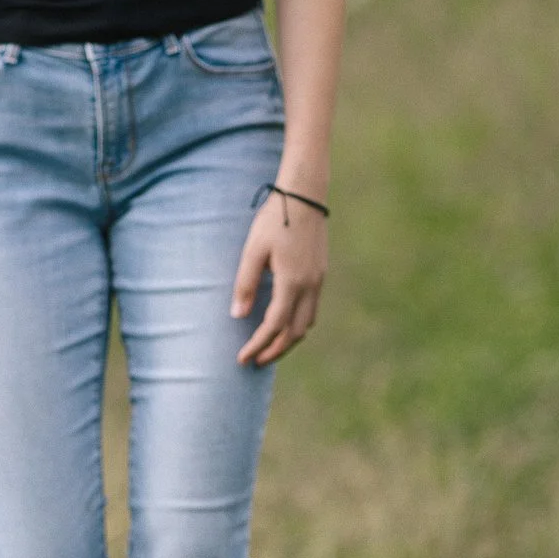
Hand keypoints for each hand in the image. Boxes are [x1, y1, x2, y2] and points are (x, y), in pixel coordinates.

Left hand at [232, 189, 325, 364]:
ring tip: (268, 348)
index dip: (258, 345)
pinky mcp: (320, 274)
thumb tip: (238, 315)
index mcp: (292, 282)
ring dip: (288, 340)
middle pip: (295, 333)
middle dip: (275, 350)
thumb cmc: (274, 220)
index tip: (242, 358)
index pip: (274, 326)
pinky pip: (311, 310)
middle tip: (255, 361)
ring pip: (307, 324)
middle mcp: (310, 287)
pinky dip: (297, 324)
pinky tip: (283, 322)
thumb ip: (246, 283)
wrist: (304, 196)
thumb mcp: (253, 250)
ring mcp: (318, 281)